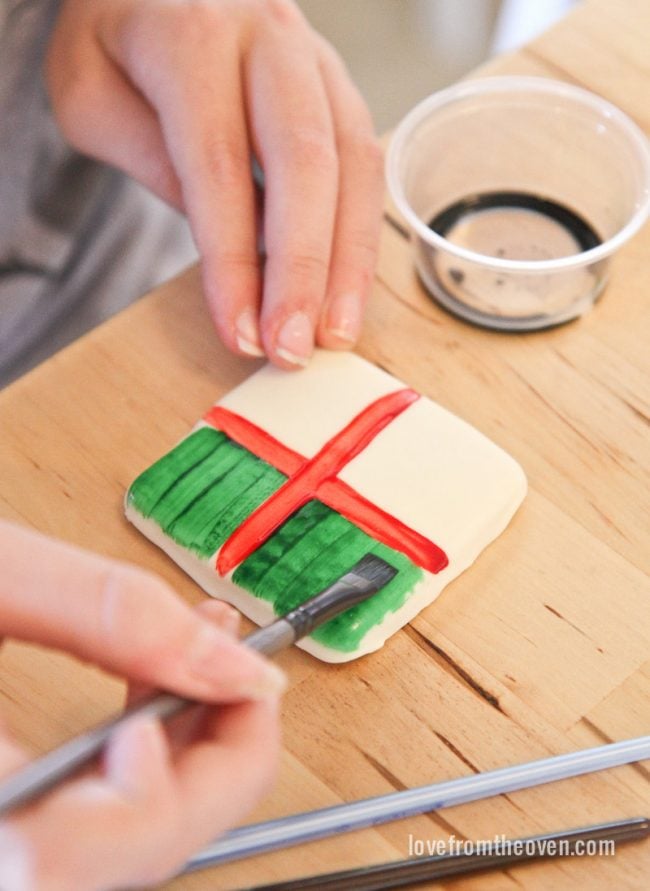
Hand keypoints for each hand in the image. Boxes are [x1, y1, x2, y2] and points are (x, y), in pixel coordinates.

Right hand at [0, 520, 283, 889]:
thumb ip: (106, 615)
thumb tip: (227, 661)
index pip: (108, 850)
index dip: (198, 776)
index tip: (244, 682)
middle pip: (127, 856)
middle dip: (212, 756)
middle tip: (241, 662)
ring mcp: (0, 837)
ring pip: (111, 845)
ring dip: (180, 751)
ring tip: (201, 653)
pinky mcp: (6, 817)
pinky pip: (80, 815)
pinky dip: (133, 755)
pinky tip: (150, 687)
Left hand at [46, 0, 384, 367]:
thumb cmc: (117, 45)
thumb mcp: (93, 98)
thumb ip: (156, 164)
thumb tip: (231, 250)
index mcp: (194, 33)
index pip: (220, 165)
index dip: (234, 261)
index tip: (242, 333)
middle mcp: (270, 36)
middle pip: (306, 163)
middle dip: (304, 269)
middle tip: (295, 348)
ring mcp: (317, 59)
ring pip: (355, 164)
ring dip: (349, 260)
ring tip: (334, 332)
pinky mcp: (339, 88)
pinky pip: (365, 163)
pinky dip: (359, 233)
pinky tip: (346, 287)